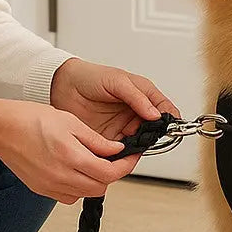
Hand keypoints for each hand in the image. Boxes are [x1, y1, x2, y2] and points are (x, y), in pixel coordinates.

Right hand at [0, 98, 143, 203]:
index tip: (131, 156)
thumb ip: (96, 140)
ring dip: (95, 181)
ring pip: (85, 194)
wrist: (0, 129)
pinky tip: (74, 168)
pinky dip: (78, 186)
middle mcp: (61, 177)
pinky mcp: (41, 189)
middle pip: (100, 187)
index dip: (126, 166)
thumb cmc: (30, 119)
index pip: (109, 173)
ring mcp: (50, 186)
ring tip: (93, 161)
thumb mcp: (70, 121)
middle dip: (111, 174)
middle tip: (114, 158)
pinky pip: (69, 195)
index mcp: (71, 157)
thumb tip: (117, 150)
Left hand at [50, 58, 180, 140]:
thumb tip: (156, 114)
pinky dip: (123, 155)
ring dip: (138, 146)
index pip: (164, 109)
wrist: (61, 86)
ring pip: (139, 143)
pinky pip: (121, 151)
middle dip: (153, 136)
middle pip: (154, 130)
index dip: (169, 119)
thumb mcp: (117, 81)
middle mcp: (135, 113)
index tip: (170, 128)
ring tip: (130, 144)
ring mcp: (122, 127)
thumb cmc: (89, 77)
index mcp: (142, 96)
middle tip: (145, 137)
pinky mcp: (108, 140)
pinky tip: (120, 152)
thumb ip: (138, 97)